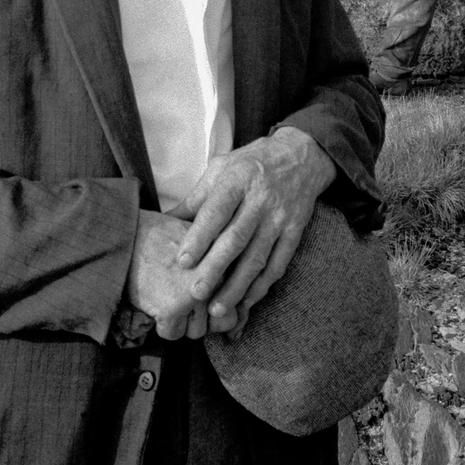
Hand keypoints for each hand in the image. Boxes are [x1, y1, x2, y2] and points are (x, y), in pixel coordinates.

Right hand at [125, 210, 239, 340]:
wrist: (127, 234)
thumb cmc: (162, 238)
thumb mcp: (201, 245)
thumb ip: (220, 272)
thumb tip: (236, 324)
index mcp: (226, 259)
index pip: (237, 303)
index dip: (222, 311)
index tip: (209, 310)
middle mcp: (216, 277)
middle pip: (220, 322)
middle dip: (203, 317)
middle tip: (182, 299)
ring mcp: (195, 293)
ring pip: (197, 332)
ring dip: (182, 322)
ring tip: (167, 294)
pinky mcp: (173, 307)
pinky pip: (173, 334)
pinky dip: (162, 325)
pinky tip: (155, 300)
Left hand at [169, 127, 335, 319]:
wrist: (301, 156)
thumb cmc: (251, 164)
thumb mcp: (221, 169)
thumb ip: (196, 198)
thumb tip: (164, 221)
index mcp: (237, 180)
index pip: (216, 211)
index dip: (199, 237)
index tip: (182, 261)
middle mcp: (260, 200)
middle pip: (236, 238)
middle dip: (215, 268)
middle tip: (195, 293)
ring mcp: (279, 217)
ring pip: (257, 257)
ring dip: (237, 286)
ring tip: (216, 309)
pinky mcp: (294, 231)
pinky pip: (278, 263)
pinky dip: (262, 285)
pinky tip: (246, 301)